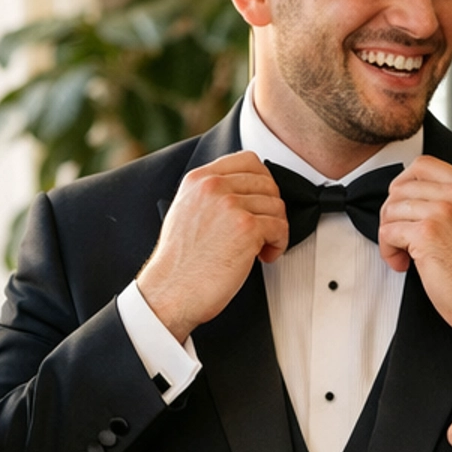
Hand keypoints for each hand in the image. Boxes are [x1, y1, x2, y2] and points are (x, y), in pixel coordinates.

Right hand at [137, 152, 288, 340]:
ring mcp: (230, 205)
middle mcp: (213, 187)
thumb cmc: (180, 263)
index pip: (247, 160)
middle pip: (267, 183)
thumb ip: (210, 194)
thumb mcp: (185, 212)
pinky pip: (280, 228)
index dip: (263, 181)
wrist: (171, 291)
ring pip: (277, 206)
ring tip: (262, 246)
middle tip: (264, 229)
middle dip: (271, 208)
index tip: (262, 201)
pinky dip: (279, 244)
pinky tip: (264, 256)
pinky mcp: (246, 228)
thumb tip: (242, 191)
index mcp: (198, 180)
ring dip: (276, 229)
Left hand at [378, 158, 451, 352]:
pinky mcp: (426, 234)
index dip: (404, 182)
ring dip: (389, 234)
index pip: (424, 164)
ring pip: (391, 209)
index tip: (401, 202)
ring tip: (402, 253)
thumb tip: (417, 199)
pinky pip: (388, 231)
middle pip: (402, 187)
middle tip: (398, 235)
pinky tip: (402, 263)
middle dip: (392, 213)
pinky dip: (388, 249)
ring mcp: (442, 212)